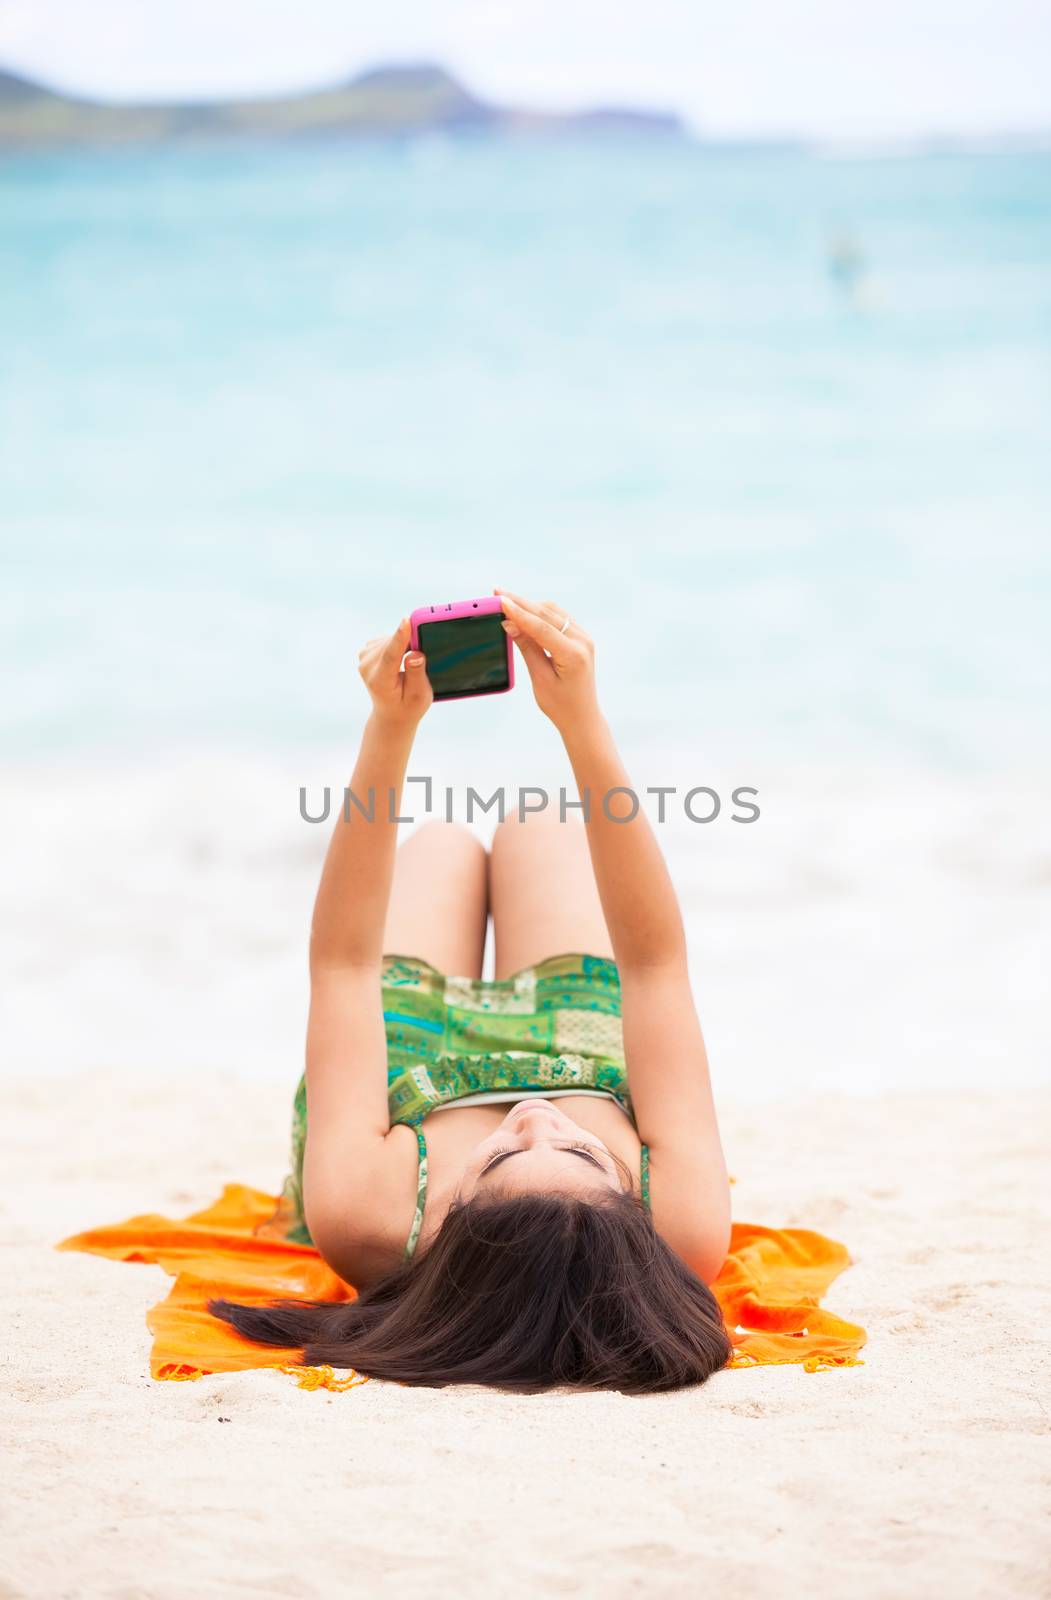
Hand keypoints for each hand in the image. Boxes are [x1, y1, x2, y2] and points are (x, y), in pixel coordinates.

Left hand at [357, 619, 431, 728]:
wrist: (391, 713)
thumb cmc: (408, 706)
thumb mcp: (419, 696)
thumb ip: (417, 674)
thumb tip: (415, 653)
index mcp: (380, 681)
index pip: (390, 655)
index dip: (400, 637)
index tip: (407, 620)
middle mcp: (368, 668)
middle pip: (393, 643)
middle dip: (411, 640)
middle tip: (424, 650)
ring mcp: (365, 658)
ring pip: (391, 638)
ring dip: (404, 644)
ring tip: (409, 664)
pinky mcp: (367, 650)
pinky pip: (388, 638)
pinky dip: (398, 643)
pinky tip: (401, 658)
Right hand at [495, 590, 599, 734]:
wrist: (582, 716)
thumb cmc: (560, 704)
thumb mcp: (540, 678)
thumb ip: (527, 648)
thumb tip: (510, 624)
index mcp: (573, 655)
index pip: (542, 628)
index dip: (519, 613)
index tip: (500, 601)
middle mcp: (582, 641)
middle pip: (547, 614)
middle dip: (521, 602)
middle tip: (497, 592)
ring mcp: (583, 637)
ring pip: (553, 612)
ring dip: (529, 605)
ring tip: (506, 600)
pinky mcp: (580, 637)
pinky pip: (558, 617)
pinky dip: (539, 612)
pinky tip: (523, 609)